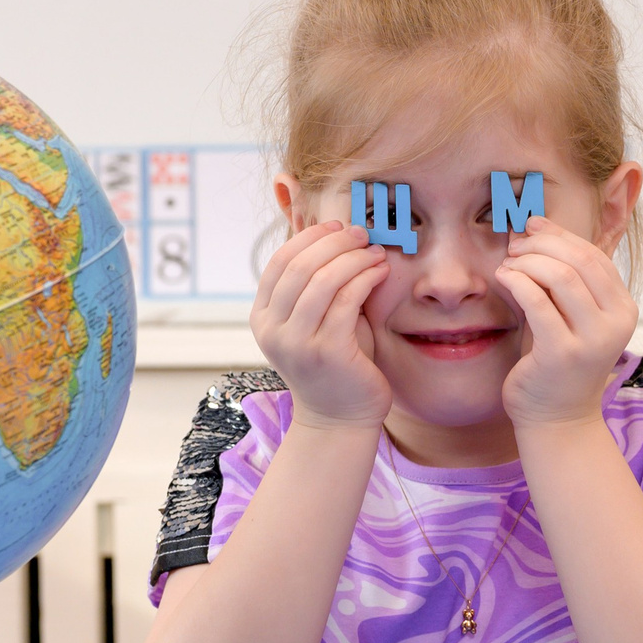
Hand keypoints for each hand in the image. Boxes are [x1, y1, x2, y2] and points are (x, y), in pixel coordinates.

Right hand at [249, 222, 391, 431]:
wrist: (340, 417)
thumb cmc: (335, 362)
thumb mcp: (315, 320)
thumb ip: (316, 285)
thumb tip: (334, 235)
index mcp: (262, 318)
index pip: (279, 262)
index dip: (309, 237)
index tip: (337, 226)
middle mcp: (272, 330)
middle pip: (299, 266)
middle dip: (334, 242)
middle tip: (361, 234)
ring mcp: (297, 343)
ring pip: (323, 280)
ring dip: (354, 258)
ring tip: (375, 252)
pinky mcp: (328, 352)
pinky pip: (347, 300)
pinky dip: (365, 278)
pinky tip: (380, 272)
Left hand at [494, 216, 637, 428]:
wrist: (557, 419)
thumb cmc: (558, 363)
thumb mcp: (568, 315)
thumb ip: (559, 277)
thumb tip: (531, 228)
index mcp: (624, 309)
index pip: (595, 256)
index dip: (561, 235)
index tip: (532, 226)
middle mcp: (616, 323)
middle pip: (580, 261)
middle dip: (543, 244)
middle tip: (516, 247)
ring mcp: (592, 339)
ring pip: (562, 276)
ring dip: (528, 262)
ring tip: (509, 265)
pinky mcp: (562, 353)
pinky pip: (537, 302)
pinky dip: (517, 281)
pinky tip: (503, 278)